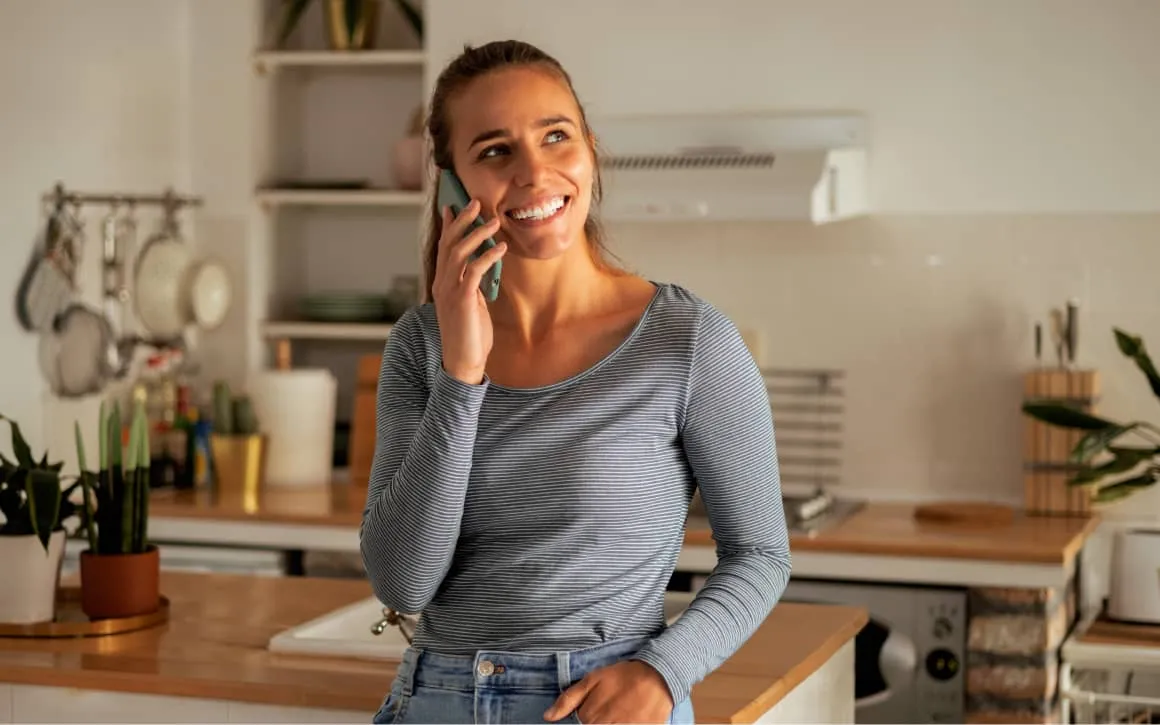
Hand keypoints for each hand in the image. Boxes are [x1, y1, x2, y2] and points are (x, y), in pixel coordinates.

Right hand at [431, 199, 506, 384]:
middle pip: (449, 243)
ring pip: (460, 253)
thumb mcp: (470, 305)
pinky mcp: (463, 300)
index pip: (443, 247)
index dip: (448, 226)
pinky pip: (475, 271)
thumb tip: (480, 270)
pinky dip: (488, 256)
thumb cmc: (469, 335)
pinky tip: (502, 248)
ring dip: (478, 233)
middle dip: (462, 220)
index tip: (453, 206)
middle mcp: (442, 283)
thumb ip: (472, 286)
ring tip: (493, 220)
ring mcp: (450, 291)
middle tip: (475, 202)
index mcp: (442, 283)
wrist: (463, 361)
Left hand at [544, 660, 672, 723]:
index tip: (595, 710)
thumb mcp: (592, 680)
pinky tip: (626, 717)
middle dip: (598, 720)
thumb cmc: (622, 677)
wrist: (657, 678)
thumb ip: (568, 699)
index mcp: (588, 719)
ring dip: (610, 722)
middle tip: (610, 709)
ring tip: (619, 712)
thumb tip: (548, 717)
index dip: (585, 718)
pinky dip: (622, 723)